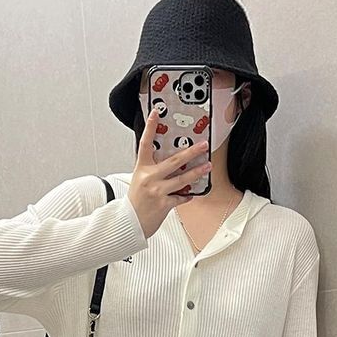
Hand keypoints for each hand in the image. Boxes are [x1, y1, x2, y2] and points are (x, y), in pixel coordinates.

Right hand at [128, 106, 211, 237]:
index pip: (145, 143)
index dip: (150, 127)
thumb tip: (169, 162)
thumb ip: (152, 170)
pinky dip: (187, 195)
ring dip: (197, 172)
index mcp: (141, 168)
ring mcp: (157, 191)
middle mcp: (149, 177)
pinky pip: (181, 197)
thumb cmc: (135, 202)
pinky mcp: (164, 204)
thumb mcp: (138, 180)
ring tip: (207, 166)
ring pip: (182, 179)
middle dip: (191, 152)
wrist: (129, 222)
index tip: (156, 113)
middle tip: (203, 145)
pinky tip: (193, 193)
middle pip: (174, 160)